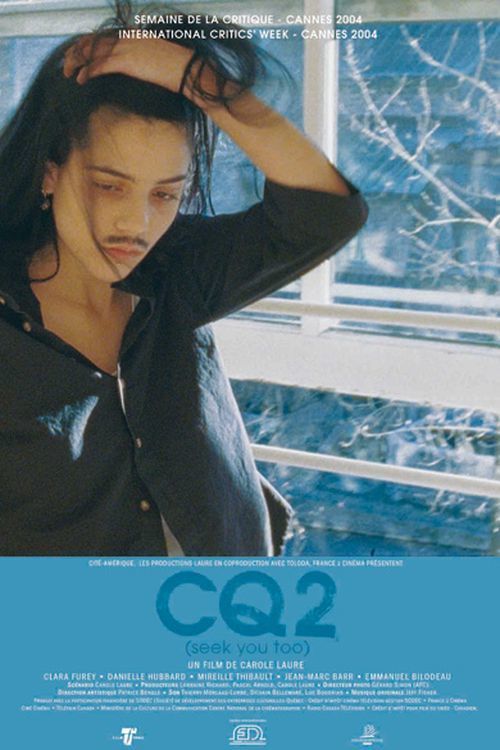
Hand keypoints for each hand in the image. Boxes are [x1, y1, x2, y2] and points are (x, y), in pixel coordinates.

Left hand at [63, 34, 193, 93]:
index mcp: (132, 34)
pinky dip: (87, 73)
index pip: (102, 36)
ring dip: (77, 62)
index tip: (78, 54)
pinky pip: (99, 66)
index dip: (86, 44)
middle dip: (76, 52)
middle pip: (92, 41)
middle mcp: (125, 37)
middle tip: (67, 65)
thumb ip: (142, 54)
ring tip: (69, 74)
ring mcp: (125, 48)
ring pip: (91, 52)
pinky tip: (81, 80)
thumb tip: (136, 63)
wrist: (188, 69)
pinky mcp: (125, 62)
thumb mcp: (158, 56)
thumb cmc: (178, 67)